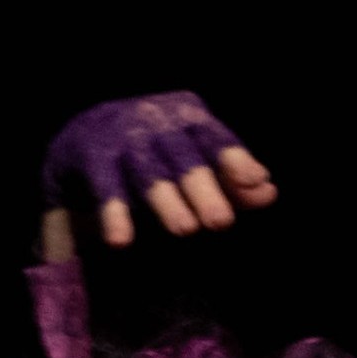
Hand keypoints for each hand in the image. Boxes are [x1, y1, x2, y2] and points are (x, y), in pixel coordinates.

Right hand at [35, 91, 278, 259]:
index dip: (235, 158)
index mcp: (189, 116)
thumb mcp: (198, 157)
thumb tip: (269, 192)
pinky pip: (105, 185)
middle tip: (221, 222)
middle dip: (203, 188)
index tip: (253, 180)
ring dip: (167, 201)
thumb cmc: (160, 150)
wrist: (87, 130)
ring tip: (185, 230)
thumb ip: (234, 178)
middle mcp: (157, 120)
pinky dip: (113, 212)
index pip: (215, 137)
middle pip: (184, 156)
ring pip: (148, 171)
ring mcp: (123, 136)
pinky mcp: (92, 154)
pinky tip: (120, 241)